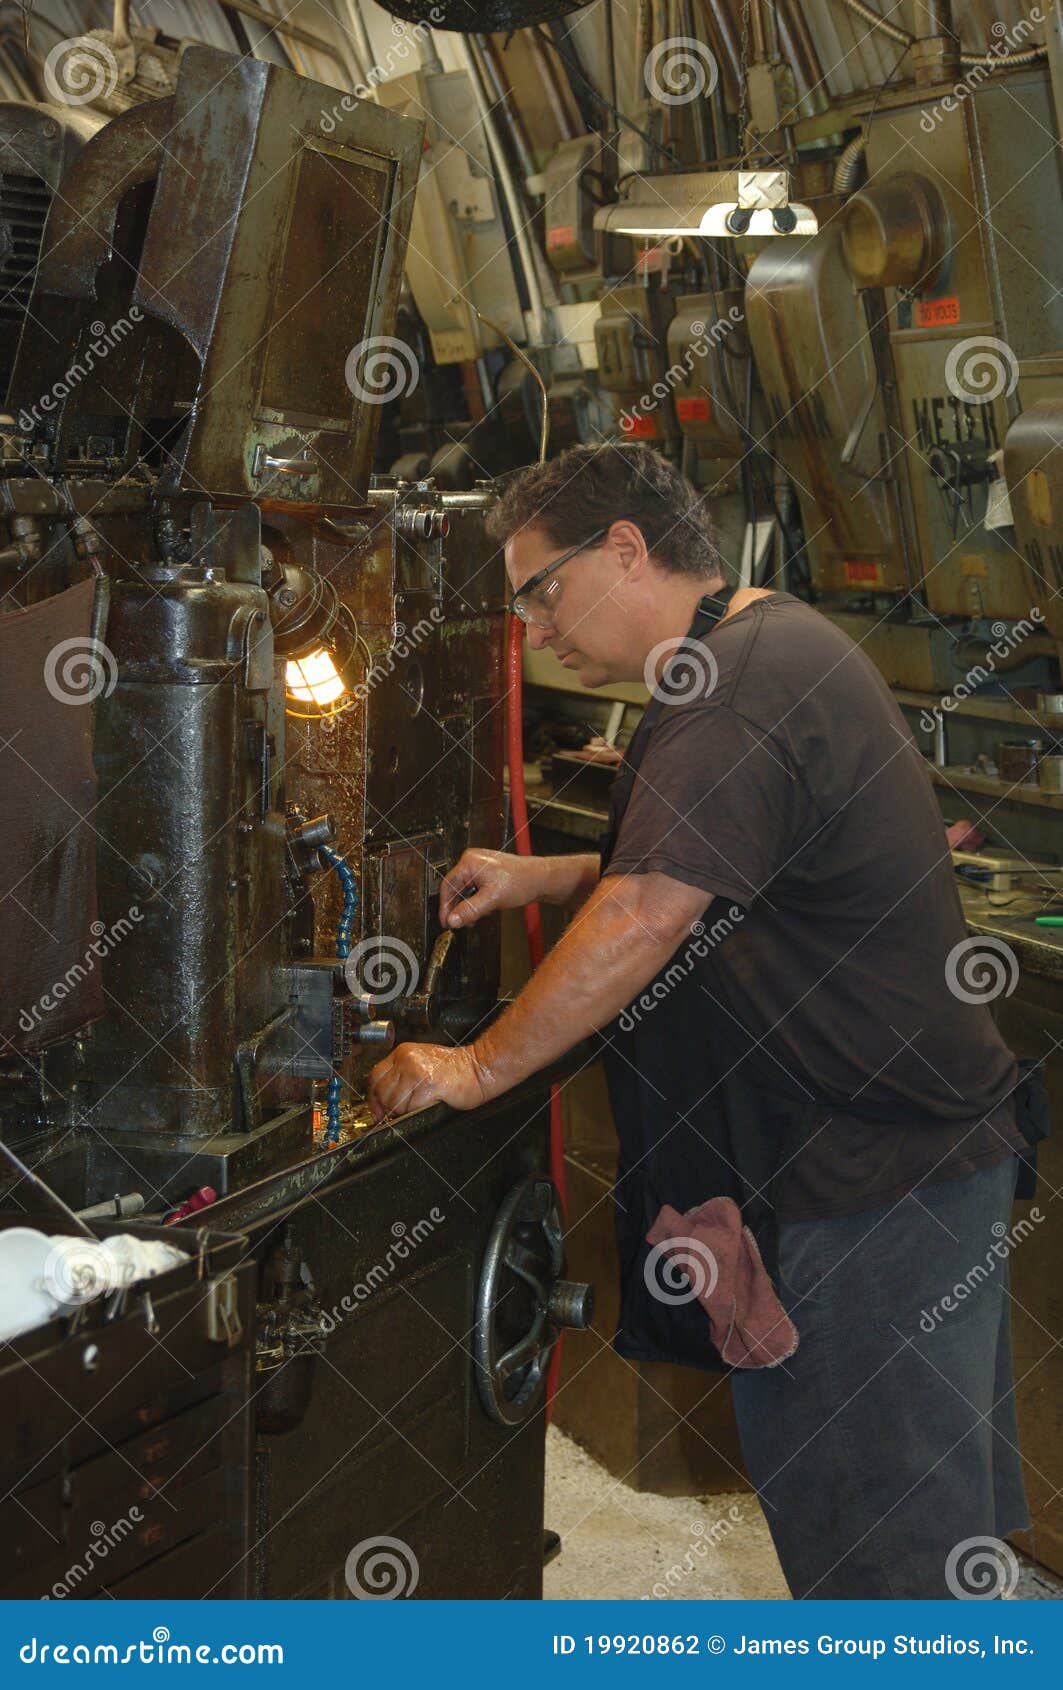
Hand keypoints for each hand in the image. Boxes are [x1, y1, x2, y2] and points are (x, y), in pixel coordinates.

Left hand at [367, 1042, 490, 1122]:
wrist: (480, 1068)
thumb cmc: (456, 1069)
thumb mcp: (422, 1063)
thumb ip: (401, 1075)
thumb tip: (382, 1098)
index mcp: (403, 1053)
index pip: (375, 1076)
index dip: (373, 1097)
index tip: (376, 1109)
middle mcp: (407, 1060)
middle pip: (381, 1091)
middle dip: (387, 1108)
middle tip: (396, 1115)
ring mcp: (416, 1072)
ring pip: (394, 1102)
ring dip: (403, 1112)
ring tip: (418, 1106)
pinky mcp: (428, 1086)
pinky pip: (410, 1108)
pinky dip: (415, 1112)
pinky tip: (426, 1105)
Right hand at [438, 847, 541, 928]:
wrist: (540, 879)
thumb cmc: (521, 882)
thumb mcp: (492, 899)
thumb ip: (470, 910)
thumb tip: (453, 920)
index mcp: (469, 862)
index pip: (448, 886)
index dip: (445, 906)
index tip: (445, 921)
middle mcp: (472, 861)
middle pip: (455, 888)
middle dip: (458, 908)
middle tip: (459, 924)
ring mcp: (479, 867)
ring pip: (465, 891)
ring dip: (468, 906)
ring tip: (475, 918)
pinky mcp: (486, 873)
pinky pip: (474, 889)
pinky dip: (476, 902)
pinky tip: (483, 910)